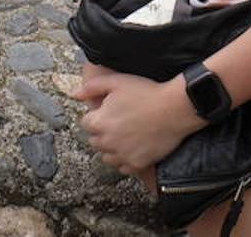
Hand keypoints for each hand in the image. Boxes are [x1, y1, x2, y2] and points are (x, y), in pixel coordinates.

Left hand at [77, 64, 202, 172]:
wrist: (174, 109)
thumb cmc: (146, 93)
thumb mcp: (117, 82)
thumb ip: (92, 87)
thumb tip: (75, 94)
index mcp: (99, 122)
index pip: (86, 124)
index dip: (96, 116)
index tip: (107, 111)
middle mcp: (107, 142)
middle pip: (94, 141)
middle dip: (101, 132)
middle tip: (117, 122)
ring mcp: (122, 155)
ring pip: (106, 157)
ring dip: (111, 148)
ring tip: (124, 136)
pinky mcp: (137, 164)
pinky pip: (122, 168)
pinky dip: (124, 160)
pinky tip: (133, 148)